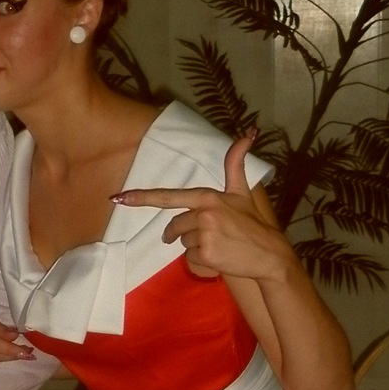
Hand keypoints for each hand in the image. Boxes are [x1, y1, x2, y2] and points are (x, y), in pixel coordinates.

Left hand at [113, 129, 286, 282]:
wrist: (269, 253)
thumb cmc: (252, 222)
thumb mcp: (242, 191)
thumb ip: (236, 162)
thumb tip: (250, 130)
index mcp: (207, 197)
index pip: (168, 197)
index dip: (141, 198)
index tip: (118, 199)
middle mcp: (203, 213)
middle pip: (175, 226)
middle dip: (182, 233)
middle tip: (203, 236)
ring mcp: (204, 234)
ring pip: (182, 243)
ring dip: (195, 245)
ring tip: (217, 244)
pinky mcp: (206, 253)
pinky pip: (191, 258)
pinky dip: (202, 259)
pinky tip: (219, 255)